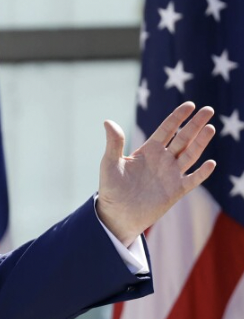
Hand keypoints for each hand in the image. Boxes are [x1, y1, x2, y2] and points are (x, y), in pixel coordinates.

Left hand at [97, 101, 215, 245]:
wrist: (116, 214)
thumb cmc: (111, 188)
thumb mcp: (110, 163)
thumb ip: (113, 143)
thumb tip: (108, 121)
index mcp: (148, 150)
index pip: (167, 129)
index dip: (178, 117)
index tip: (190, 105)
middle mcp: (163, 160)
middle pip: (183, 138)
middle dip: (195, 124)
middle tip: (208, 109)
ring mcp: (171, 174)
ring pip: (190, 155)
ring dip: (200, 143)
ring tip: (210, 128)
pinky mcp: (176, 191)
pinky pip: (192, 180)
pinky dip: (202, 173)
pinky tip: (210, 163)